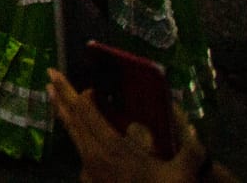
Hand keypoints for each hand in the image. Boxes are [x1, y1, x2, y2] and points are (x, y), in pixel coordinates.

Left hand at [47, 68, 214, 182]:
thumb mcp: (184, 173)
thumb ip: (193, 150)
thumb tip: (195, 128)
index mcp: (113, 148)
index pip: (88, 113)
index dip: (82, 96)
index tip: (87, 85)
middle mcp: (94, 156)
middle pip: (74, 119)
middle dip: (62, 94)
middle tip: (50, 74)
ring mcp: (88, 169)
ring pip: (72, 134)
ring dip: (63, 112)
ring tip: (52, 94)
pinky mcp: (88, 179)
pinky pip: (80, 150)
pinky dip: (76, 133)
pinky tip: (75, 126)